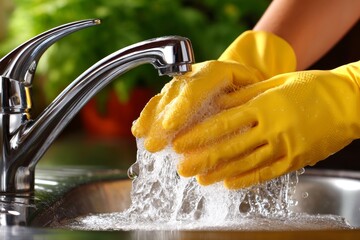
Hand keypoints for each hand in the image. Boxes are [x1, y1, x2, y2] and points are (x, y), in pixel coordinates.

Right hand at [132, 31, 295, 151]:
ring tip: (144, 140)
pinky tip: (139, 130)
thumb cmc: (253, 88)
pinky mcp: (176, 94)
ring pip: (163, 99)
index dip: (181, 108)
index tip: (169, 126)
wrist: (244, 78)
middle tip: (154, 145)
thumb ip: (244, 102)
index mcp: (217, 72)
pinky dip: (148, 117)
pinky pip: (158, 103)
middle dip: (161, 122)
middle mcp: (196, 75)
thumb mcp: (255, 91)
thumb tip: (232, 126)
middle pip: (175, 96)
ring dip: (152, 121)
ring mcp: (183, 83)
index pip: (195, 88)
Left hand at [173, 61, 359, 188]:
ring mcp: (284, 146)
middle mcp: (272, 127)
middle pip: (230, 146)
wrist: (349, 101)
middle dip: (203, 157)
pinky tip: (229, 183)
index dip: (199, 134)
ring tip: (200, 178)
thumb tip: (218, 101)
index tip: (181, 142)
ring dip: (220, 172)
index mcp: (264, 105)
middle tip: (182, 166)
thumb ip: (245, 94)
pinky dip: (246, 179)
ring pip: (245, 163)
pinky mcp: (295, 160)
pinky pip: (266, 172)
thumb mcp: (275, 83)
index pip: (224, 122)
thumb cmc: (312, 87)